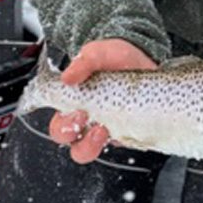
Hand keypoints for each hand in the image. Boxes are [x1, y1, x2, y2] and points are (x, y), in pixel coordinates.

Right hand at [49, 39, 156, 163]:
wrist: (148, 62)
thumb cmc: (119, 58)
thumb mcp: (101, 52)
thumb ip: (85, 60)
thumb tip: (67, 77)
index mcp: (73, 98)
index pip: (54, 116)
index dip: (58, 119)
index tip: (74, 109)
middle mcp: (84, 116)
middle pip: (64, 136)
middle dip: (68, 132)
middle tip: (83, 116)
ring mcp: (103, 127)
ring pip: (84, 150)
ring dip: (88, 145)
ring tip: (102, 131)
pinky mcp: (124, 134)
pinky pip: (115, 147)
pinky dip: (117, 143)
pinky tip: (126, 130)